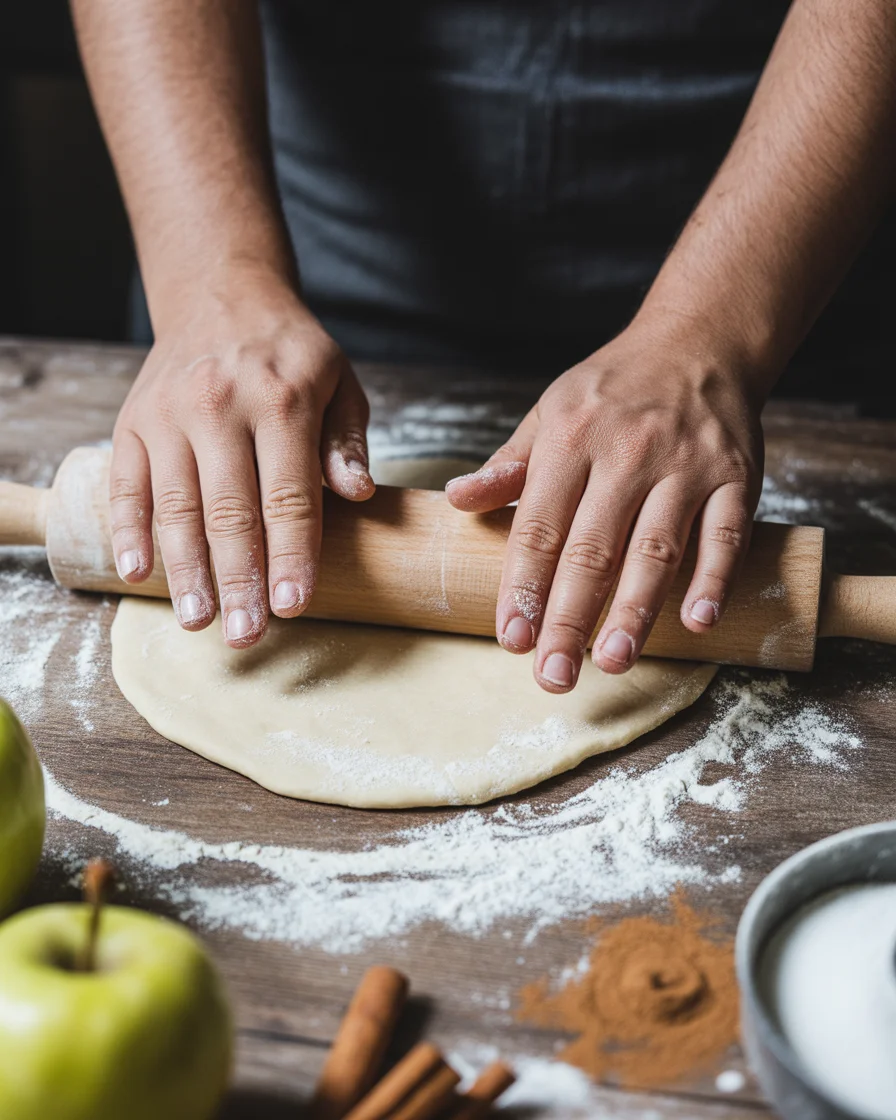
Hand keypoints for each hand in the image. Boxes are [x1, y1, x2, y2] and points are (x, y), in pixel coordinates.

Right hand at [109, 271, 373, 647]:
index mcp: (282, 400)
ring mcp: (169, 415)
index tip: (295, 604)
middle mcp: (220, 407)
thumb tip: (357, 493)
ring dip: (186, 570)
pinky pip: (127, 484)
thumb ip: (346, 441)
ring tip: (199, 621)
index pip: (289, 493)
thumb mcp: (339, 382)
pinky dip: (130, 530)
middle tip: (247, 634)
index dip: (292, 554)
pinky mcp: (133, 422)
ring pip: (176, 505)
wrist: (220, 295)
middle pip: (230, 510)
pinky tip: (139, 572)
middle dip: (240, 579)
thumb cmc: (290, 353)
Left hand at [446, 315, 765, 691]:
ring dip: (634, 610)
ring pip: (657, 548)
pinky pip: (726, 534)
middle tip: (553, 674)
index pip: (540, 527)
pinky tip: (698, 621)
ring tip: (611, 661)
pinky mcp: (736, 477)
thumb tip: (458, 499)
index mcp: (571, 440)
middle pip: (592, 549)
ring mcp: (686, 466)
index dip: (524, 586)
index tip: (511, 638)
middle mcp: (627, 454)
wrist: (699, 341)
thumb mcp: (551, 411)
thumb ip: (510, 464)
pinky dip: (714, 579)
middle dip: (569, 617)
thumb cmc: (614, 388)